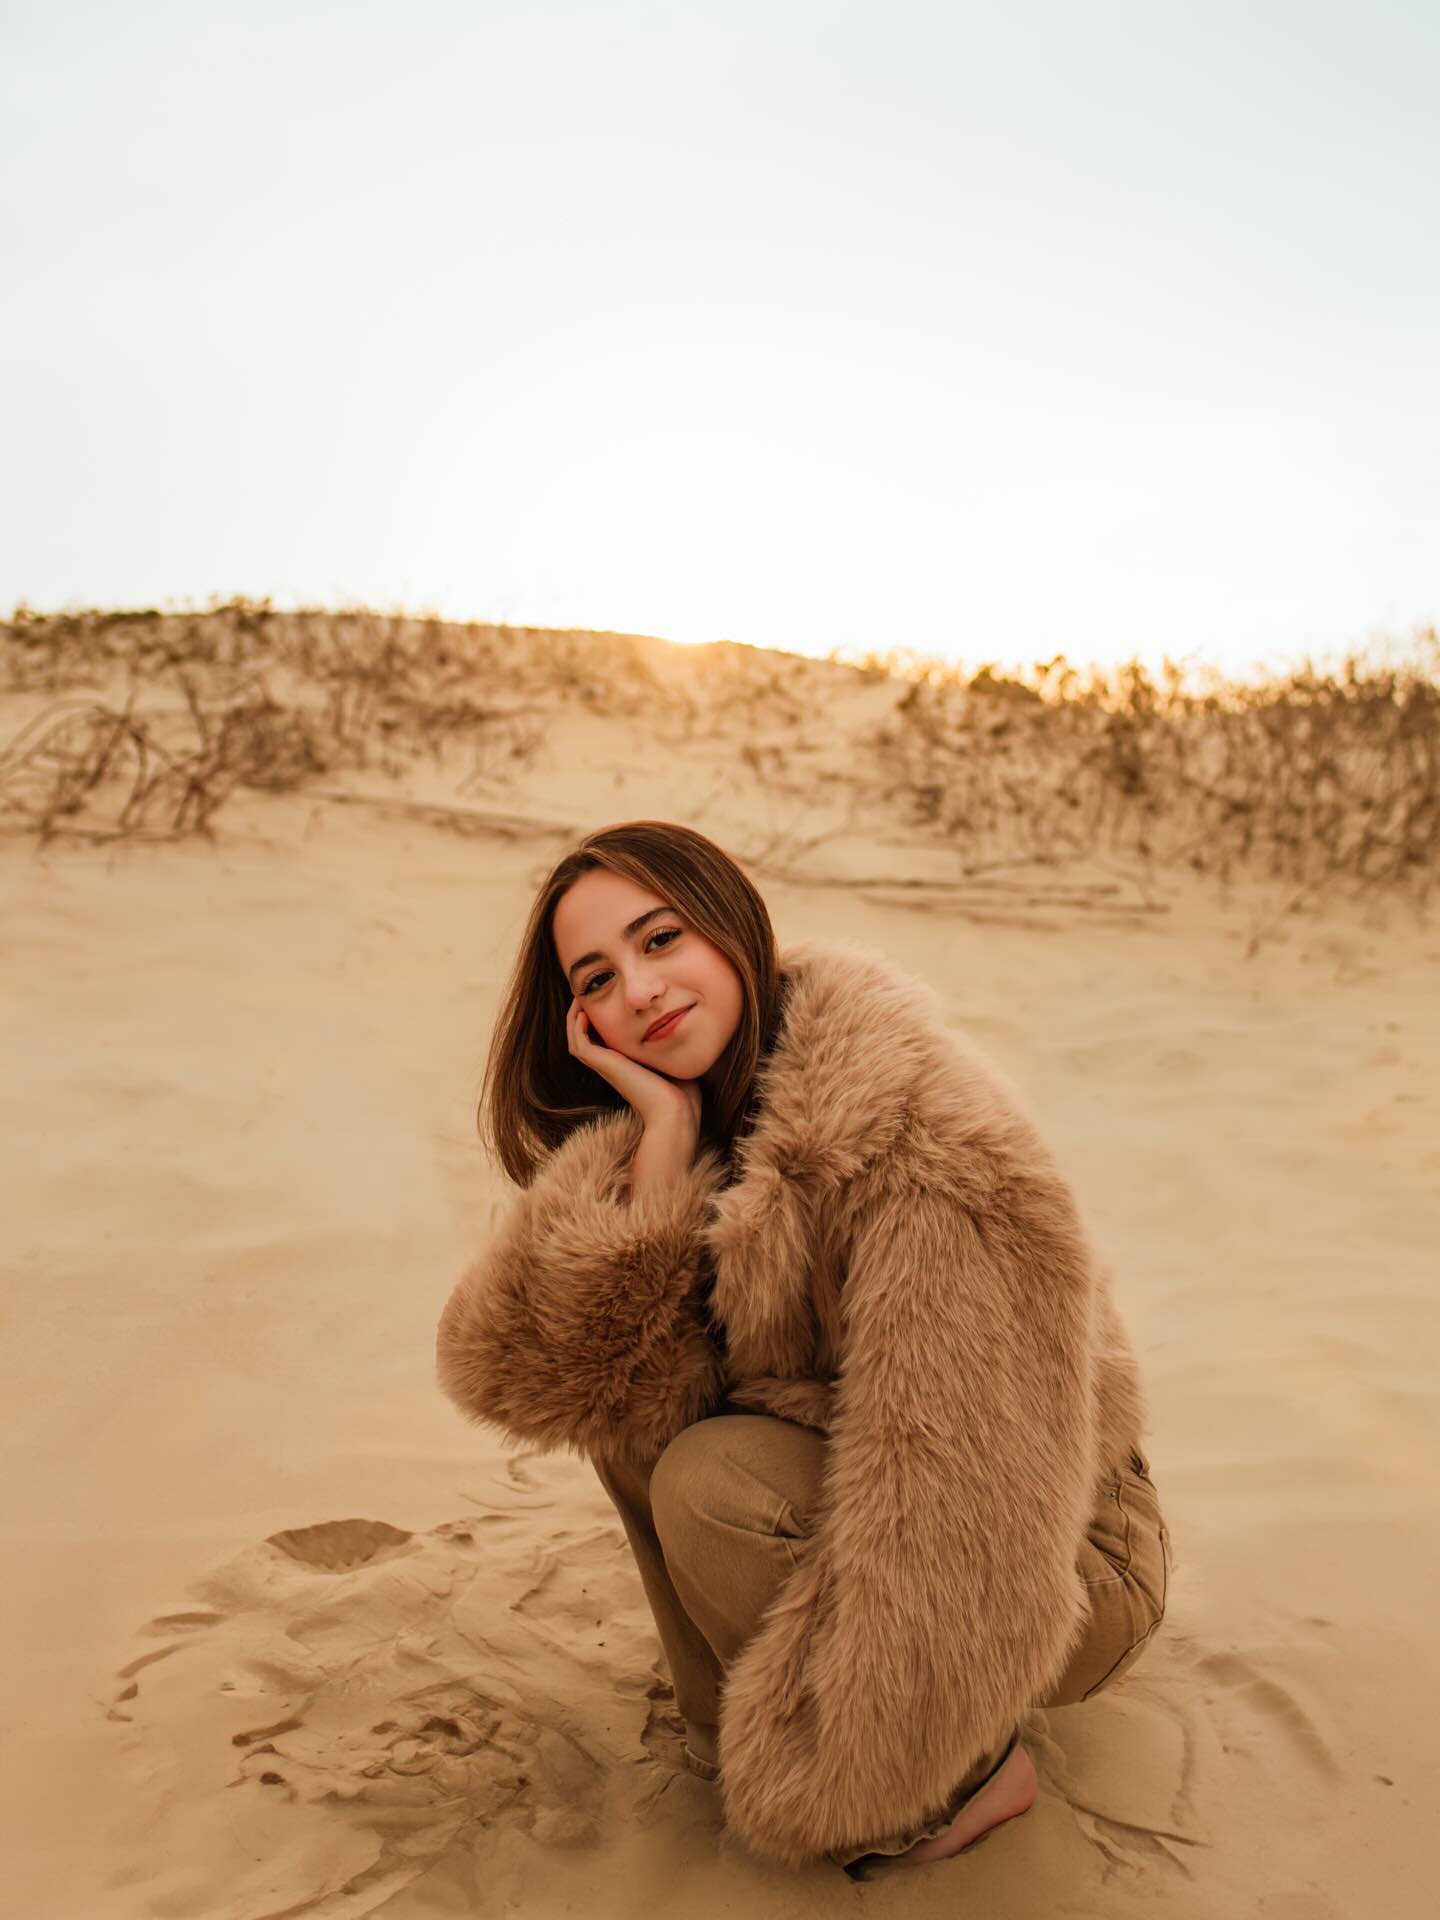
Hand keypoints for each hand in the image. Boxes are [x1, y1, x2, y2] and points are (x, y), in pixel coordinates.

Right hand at [566, 998, 701, 1136]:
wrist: (675, 1110)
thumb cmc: (681, 1092)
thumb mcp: (673, 1059)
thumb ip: (672, 1044)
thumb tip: (683, 1027)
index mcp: (624, 1065)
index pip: (601, 1039)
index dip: (597, 1019)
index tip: (603, 998)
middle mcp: (611, 1066)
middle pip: (583, 1038)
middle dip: (581, 1014)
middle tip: (585, 993)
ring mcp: (606, 1067)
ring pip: (576, 1040)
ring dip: (574, 1018)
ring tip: (579, 997)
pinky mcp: (605, 1065)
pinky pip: (580, 1045)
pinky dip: (576, 1028)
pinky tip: (583, 1013)